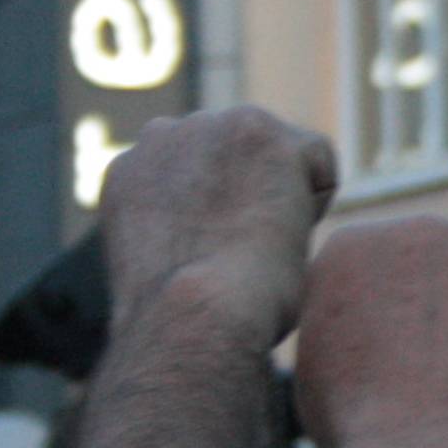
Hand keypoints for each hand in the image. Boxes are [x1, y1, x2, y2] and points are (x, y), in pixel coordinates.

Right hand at [99, 106, 337, 350]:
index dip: (223, 217)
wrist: (192, 317)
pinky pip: (316, 160)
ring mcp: (209, 128)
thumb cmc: (185, 320)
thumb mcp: (163, 260)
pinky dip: (315, 200)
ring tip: (257, 246)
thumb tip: (218, 231)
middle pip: (239, 157)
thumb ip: (182, 224)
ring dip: (281, 197)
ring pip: (279, 155)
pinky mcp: (256, 131)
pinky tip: (282, 234)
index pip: (199, 174)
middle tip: (241, 254)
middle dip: (252, 194)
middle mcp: (162, 137)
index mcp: (131, 171)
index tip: (221, 256)